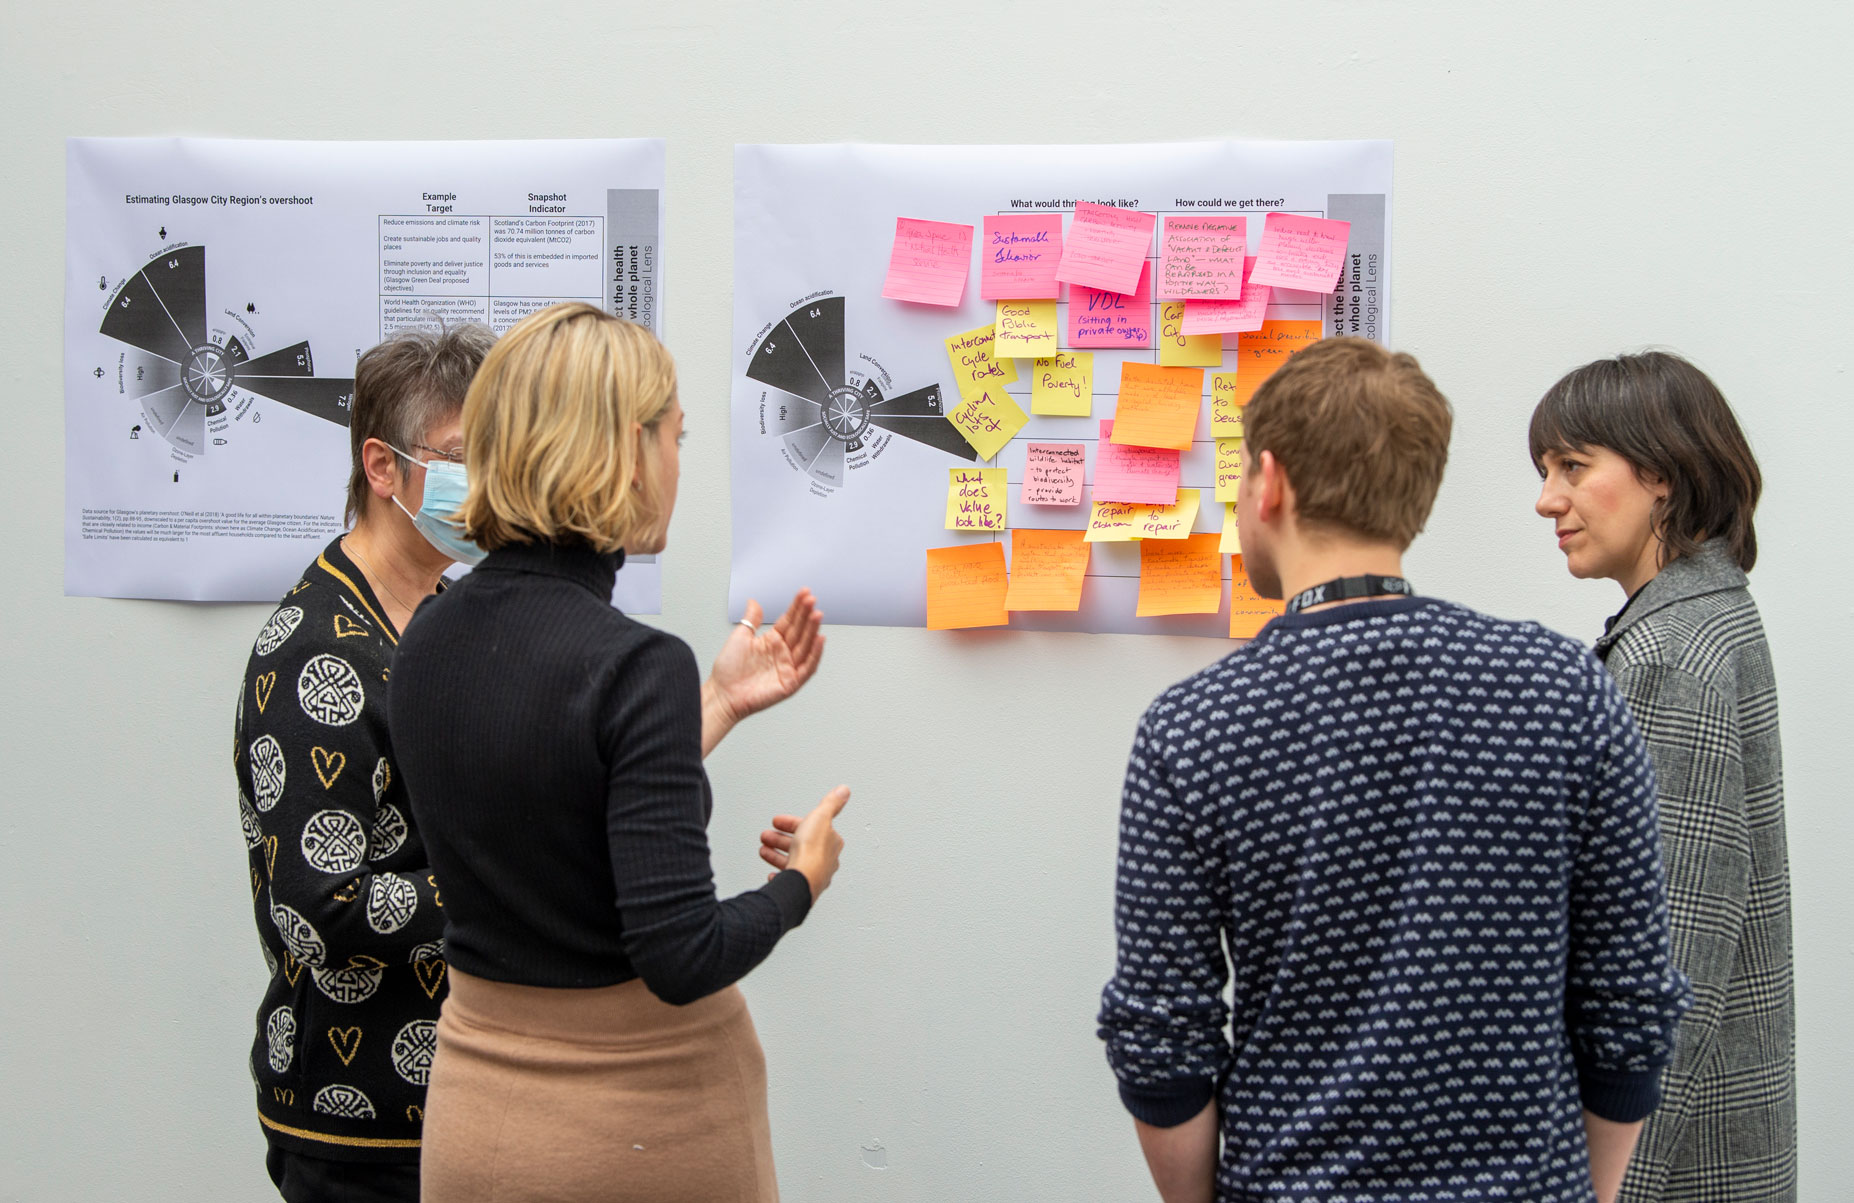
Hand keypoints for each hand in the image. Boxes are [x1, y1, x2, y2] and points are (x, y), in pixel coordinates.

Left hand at [708, 591, 825, 726]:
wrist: (722, 694)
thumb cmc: (728, 670)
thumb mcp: (739, 637)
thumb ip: (751, 619)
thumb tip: (754, 602)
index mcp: (772, 641)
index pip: (789, 620)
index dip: (797, 607)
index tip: (804, 593)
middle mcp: (782, 653)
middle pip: (799, 631)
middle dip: (806, 615)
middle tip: (812, 600)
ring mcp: (788, 667)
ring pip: (805, 646)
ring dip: (813, 630)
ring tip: (817, 614)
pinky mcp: (790, 682)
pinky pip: (807, 667)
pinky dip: (815, 654)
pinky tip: (819, 639)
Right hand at [759, 785, 848, 902]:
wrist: (802, 880)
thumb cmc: (812, 852)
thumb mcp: (820, 817)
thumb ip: (831, 804)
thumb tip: (844, 790)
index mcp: (830, 842)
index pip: (810, 827)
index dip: (792, 823)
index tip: (777, 822)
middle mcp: (825, 859)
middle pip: (800, 844)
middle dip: (781, 839)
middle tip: (767, 836)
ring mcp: (813, 874)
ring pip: (793, 860)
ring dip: (776, 854)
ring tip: (764, 850)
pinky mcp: (802, 885)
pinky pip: (790, 879)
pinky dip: (780, 874)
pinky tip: (774, 874)